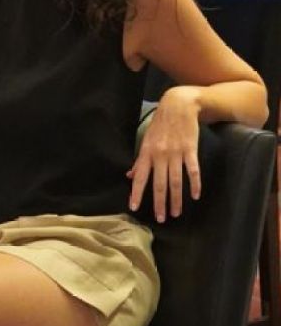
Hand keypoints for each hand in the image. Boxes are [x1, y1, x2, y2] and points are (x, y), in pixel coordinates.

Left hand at [128, 86, 201, 221]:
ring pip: (175, 181)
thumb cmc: (160, 125)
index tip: (134, 208)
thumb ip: (139, 161)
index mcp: (146, 154)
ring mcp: (175, 153)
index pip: (140, 178)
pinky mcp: (190, 149)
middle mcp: (159, 155)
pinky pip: (193, 170)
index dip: (136, 193)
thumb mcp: (145, 140)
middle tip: (161, 219)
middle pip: (158, 184)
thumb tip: (130, 176)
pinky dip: (194, 183)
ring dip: (176, 199)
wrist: (178, 106)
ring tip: (176, 213)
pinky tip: (195, 195)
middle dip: (159, 203)